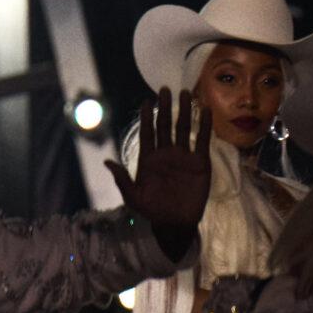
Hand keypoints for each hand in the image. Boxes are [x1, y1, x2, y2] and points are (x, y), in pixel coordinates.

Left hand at [105, 86, 212, 261]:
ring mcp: (183, 157)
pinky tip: (206, 112)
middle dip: (165, 108)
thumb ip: (122, 179)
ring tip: (187, 93)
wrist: (175, 223)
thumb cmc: (152, 210)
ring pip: (184, 129)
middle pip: (165, 125)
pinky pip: (203, 142)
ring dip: (185, 112)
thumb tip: (107, 161)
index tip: (146, 101)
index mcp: (148, 158)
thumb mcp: (133, 196)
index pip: (147, 132)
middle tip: (165, 89)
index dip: (146, 117)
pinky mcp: (200, 164)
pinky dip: (205, 127)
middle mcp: (165, 154)